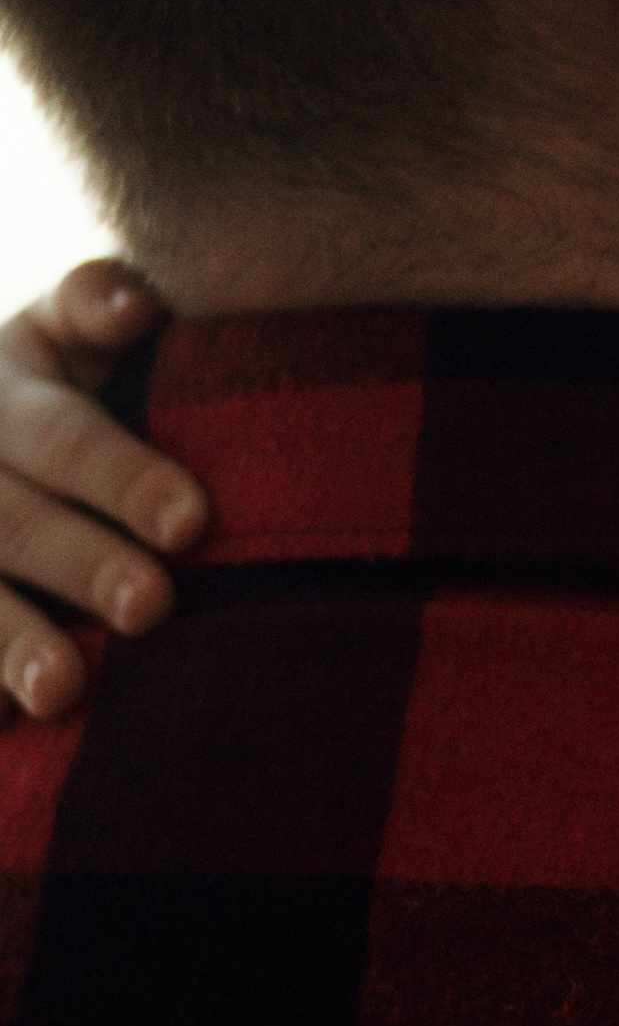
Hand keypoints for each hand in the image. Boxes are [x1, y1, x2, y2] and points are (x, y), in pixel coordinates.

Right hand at [0, 260, 200, 719]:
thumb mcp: (57, 333)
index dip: (122, 477)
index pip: (65, 437)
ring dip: (10, 641)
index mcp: (4, 389)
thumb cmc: (51, 386)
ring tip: (63, 691)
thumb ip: (94, 306)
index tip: (194, 522)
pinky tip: (5, 720)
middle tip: (154, 606)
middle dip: (82, 564)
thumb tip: (136, 305)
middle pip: (16, 522)